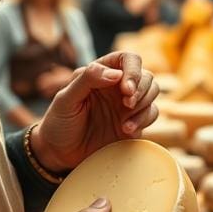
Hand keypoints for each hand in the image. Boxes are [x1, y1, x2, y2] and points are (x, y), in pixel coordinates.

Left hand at [30, 52, 158, 171]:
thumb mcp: (66, 99)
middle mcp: (118, 86)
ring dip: (144, 105)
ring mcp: (127, 104)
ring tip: (124, 121)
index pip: (128, 59)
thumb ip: (88, 80)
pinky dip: (143, 121)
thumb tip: (116, 73)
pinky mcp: (134, 122)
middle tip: (127, 104)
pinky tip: (125, 130)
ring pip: (153, 93)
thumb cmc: (59, 121)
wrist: (60, 152)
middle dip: (141, 89)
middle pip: (146, 76)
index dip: (133, 70)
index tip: (126, 88)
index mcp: (102, 73)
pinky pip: (151, 114)